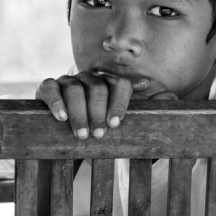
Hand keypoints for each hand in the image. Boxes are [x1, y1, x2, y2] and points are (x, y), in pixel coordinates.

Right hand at [36, 71, 176, 138]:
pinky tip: (61, 117)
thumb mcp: (118, 120)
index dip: (118, 103)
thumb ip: (142, 108)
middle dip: (98, 112)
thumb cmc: (95, 127)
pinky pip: (51, 88)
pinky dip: (57, 102)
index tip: (116, 124)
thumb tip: (170, 96)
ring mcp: (66, 81)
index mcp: (108, 83)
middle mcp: (88, 79)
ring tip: (81, 134)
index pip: (118, 84)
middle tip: (99, 135)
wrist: (62, 136)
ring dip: (80, 112)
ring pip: (75, 88)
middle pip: (97, 87)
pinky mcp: (46, 88)